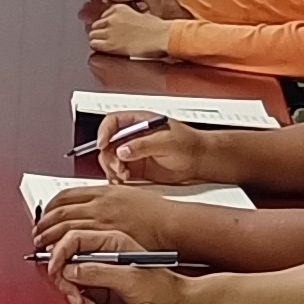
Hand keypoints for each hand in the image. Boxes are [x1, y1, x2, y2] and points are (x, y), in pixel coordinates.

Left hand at [35, 184, 191, 256]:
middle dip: (44, 225)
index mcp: (102, 192)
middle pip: (60, 213)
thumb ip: (103, 198)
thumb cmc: (153, 212)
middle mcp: (99, 206)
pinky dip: (65, 249)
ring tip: (43, 247)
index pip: (64, 197)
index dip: (48, 208)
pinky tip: (60, 254)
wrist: (171, 225)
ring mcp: (103, 223)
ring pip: (65, 228)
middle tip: (37, 234)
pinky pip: (79, 245)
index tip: (43, 216)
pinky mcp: (108, 242)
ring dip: (50, 238)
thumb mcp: (125, 193)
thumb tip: (85, 205)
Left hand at [86, 4, 176, 59]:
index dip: (106, 25)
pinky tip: (106, 50)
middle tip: (108, 39)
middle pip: (96, 25)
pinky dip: (98, 47)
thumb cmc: (155, 28)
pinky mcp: (110, 43)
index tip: (111, 31)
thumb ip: (125, 18)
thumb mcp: (138, 15)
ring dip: (98, 40)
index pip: (102, 16)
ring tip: (107, 45)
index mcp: (118, 8)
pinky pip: (94, 44)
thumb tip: (118, 27)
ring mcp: (110, 30)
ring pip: (92, 34)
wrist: (162, 36)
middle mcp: (112, 17)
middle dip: (101, 32)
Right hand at [99, 121, 219, 189]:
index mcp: (139, 122)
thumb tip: (122, 150)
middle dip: (108, 156)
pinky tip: (124, 181)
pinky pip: (119, 172)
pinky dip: (117, 178)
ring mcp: (134, 153)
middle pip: (108, 143)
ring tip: (123, 176)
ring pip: (111, 159)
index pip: (113, 122)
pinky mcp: (136, 168)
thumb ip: (144, 145)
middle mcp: (133, 137)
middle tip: (117, 167)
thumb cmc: (189, 144)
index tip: (103, 144)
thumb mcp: (167, 142)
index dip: (104, 132)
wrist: (200, 161)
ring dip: (112, 168)